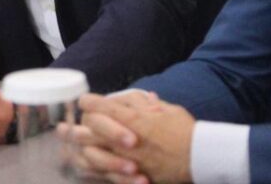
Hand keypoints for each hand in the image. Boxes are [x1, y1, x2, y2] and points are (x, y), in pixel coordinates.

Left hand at [66, 92, 193, 183]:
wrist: (201, 159)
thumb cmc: (185, 131)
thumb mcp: (167, 110)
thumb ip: (147, 104)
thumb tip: (140, 96)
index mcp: (134, 119)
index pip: (101, 107)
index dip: (90, 102)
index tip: (84, 100)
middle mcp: (125, 138)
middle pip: (91, 128)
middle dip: (78, 123)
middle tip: (69, 123)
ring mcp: (126, 158)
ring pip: (92, 151)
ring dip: (79, 145)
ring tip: (69, 141)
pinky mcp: (130, 175)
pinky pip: (104, 173)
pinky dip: (92, 167)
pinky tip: (83, 162)